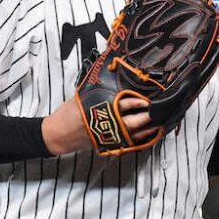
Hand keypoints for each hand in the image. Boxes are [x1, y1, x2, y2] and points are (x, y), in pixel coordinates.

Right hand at [42, 95, 157, 155]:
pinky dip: (142, 139)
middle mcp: (106, 124)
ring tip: (161, 122)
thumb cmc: (70, 112)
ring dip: (149, 129)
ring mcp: (109, 137)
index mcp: (100, 108)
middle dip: (148, 117)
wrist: (58, 134)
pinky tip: (150, 134)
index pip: (123, 104)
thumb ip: (102, 89)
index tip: (148, 99)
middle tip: (159, 110)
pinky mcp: (110, 146)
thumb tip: (116, 73)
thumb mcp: (85, 95)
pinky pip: (130, 144)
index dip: (138, 102)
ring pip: (134, 135)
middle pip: (133, 122)